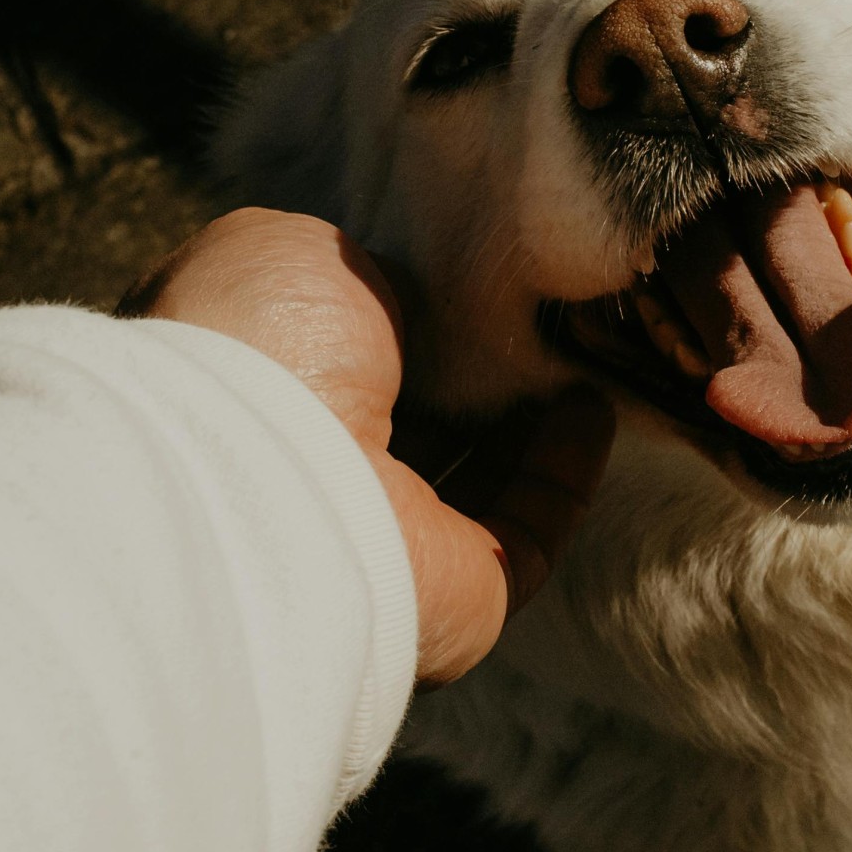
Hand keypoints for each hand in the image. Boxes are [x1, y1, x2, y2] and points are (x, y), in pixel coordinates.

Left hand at [121, 208, 613, 683]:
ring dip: (532, 425)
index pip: (343, 363)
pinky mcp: (455, 595)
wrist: (264, 475)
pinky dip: (562, 475)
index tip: (470, 285)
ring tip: (587, 357)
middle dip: (477, 377)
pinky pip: (526, 533)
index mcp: (258, 402)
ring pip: (474, 485)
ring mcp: (382, 545)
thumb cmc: (259, 347)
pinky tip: (593, 410)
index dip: (408, 324)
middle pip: (413, 425)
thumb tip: (418, 305)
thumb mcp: (296, 256)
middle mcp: (312, 479)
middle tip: (543, 324)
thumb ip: (363, 274)